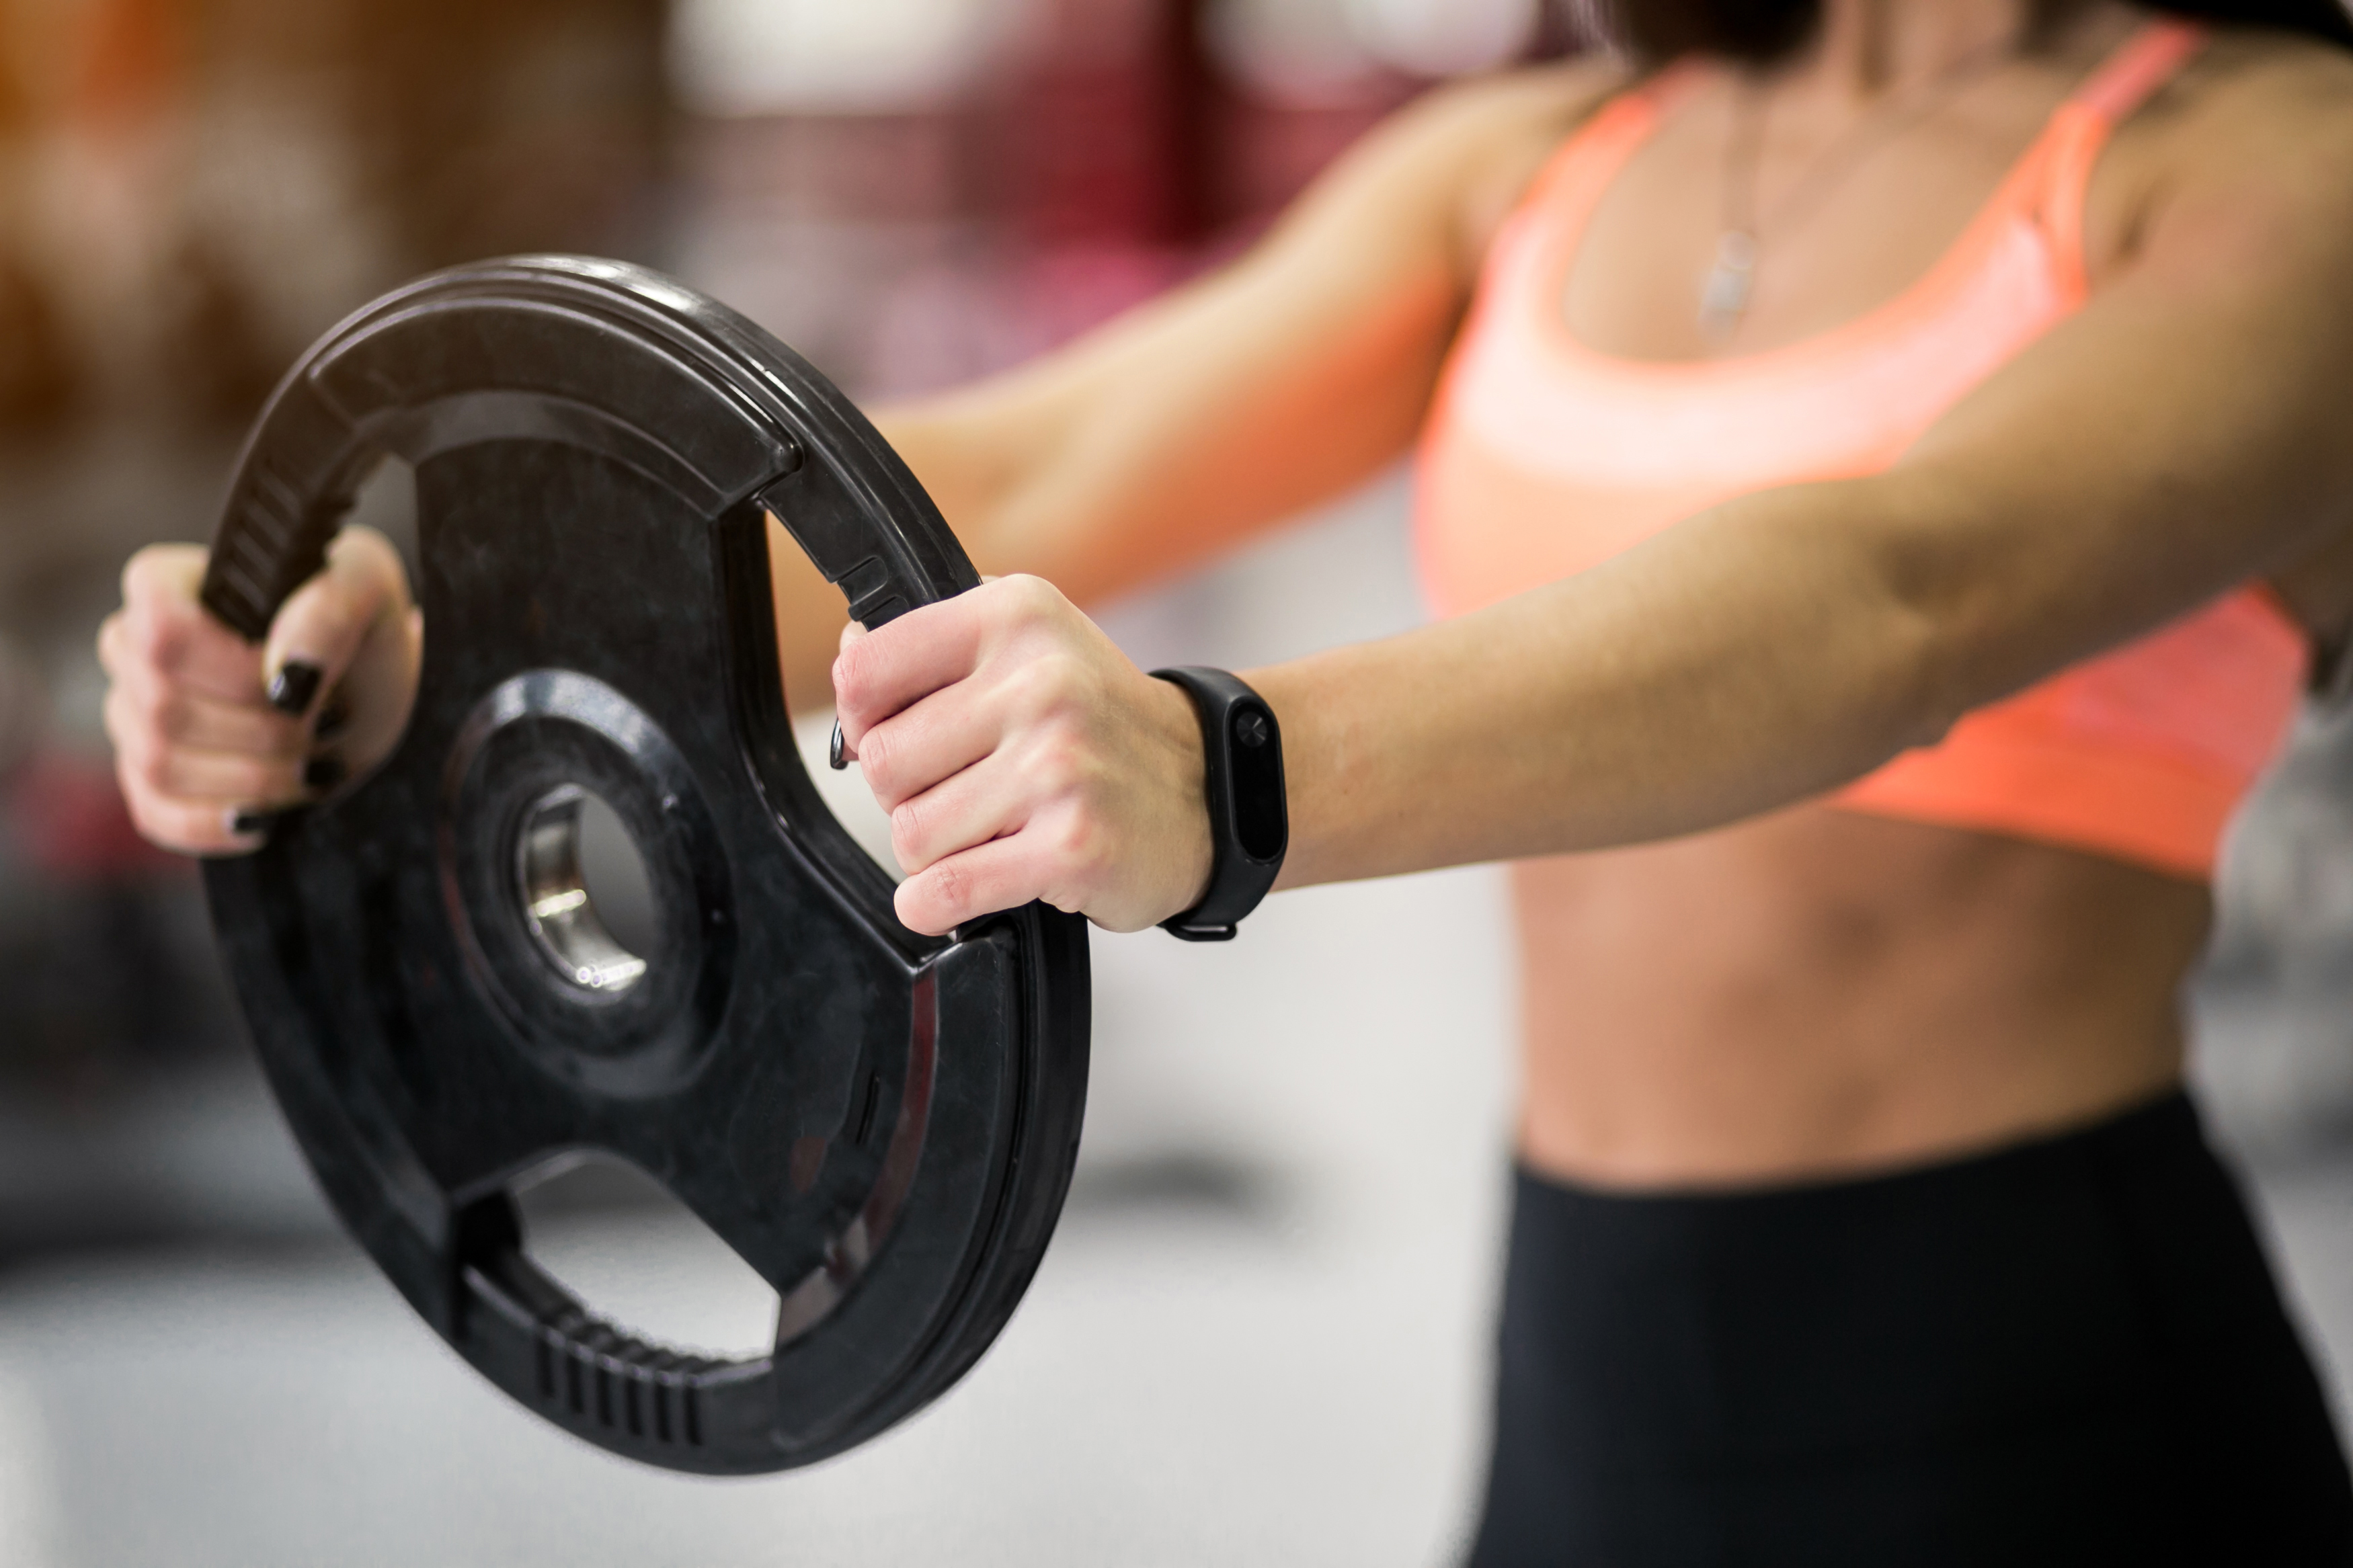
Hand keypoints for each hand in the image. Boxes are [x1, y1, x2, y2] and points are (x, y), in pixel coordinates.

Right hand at [97, 527, 421, 854]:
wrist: (372, 696)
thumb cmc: (359, 629)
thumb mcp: (367, 589)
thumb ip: (327, 611)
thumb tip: (285, 674)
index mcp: (165, 585)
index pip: (160, 627)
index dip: (234, 667)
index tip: (299, 682)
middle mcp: (131, 649)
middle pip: (166, 707)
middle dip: (267, 730)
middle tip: (328, 724)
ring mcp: (132, 719)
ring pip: (161, 765)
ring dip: (257, 778)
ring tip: (315, 763)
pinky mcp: (148, 782)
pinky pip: (158, 815)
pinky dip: (223, 824)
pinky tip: (272, 816)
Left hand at [832, 575, 1212, 935]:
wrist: (1208, 788)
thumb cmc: (1100, 721)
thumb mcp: (1030, 645)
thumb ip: (934, 640)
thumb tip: (847, 650)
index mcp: (1015, 617)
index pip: (864, 673)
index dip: (866, 719)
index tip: (901, 736)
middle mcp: (1040, 682)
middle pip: (882, 763)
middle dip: (906, 793)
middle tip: (963, 793)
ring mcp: (1059, 765)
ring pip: (911, 833)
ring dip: (935, 851)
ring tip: (989, 832)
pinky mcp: (1073, 845)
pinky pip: (950, 889)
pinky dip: (935, 904)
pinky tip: (961, 890)